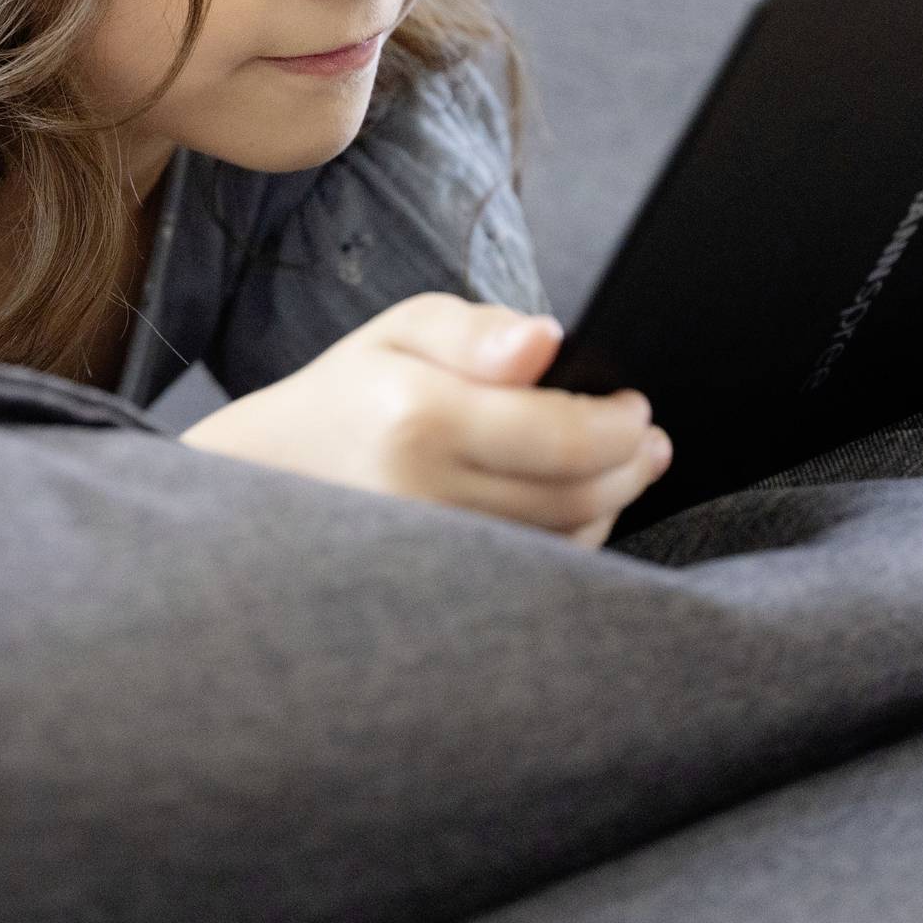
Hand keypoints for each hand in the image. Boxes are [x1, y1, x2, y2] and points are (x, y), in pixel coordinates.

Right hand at [179, 293, 671, 547]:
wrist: (275, 471)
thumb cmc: (354, 392)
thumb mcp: (405, 329)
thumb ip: (480, 330)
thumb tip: (549, 340)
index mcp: (418, 420)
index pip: (564, 437)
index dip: (620, 425)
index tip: (636, 407)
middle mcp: (425, 497)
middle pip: (576, 495)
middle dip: (630, 465)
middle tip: (647, 438)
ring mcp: (432, 555)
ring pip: (565, 541)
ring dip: (610, 503)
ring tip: (621, 466)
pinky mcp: (440, 592)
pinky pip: (536, 572)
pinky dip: (572, 539)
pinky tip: (575, 504)